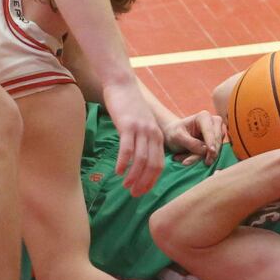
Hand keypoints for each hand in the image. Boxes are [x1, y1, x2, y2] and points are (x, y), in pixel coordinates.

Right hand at [102, 80, 164, 195]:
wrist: (122, 85)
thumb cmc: (130, 107)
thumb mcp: (142, 125)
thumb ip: (143, 141)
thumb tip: (138, 162)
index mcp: (158, 136)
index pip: (160, 165)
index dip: (152, 181)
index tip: (142, 192)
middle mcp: (153, 134)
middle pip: (153, 165)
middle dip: (144, 183)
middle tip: (134, 194)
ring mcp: (141, 130)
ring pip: (141, 160)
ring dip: (134, 176)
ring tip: (126, 187)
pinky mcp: (128, 125)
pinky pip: (128, 149)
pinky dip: (124, 163)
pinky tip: (119, 172)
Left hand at [164, 111, 224, 165]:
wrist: (175, 135)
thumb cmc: (175, 133)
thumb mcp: (177, 137)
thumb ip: (191, 143)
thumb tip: (205, 150)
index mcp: (204, 116)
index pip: (209, 131)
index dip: (211, 142)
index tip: (211, 152)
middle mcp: (214, 122)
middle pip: (216, 141)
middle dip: (206, 154)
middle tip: (190, 163)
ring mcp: (218, 132)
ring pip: (216, 149)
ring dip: (201, 157)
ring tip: (184, 160)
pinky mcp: (218, 142)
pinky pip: (214, 154)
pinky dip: (202, 158)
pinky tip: (189, 158)